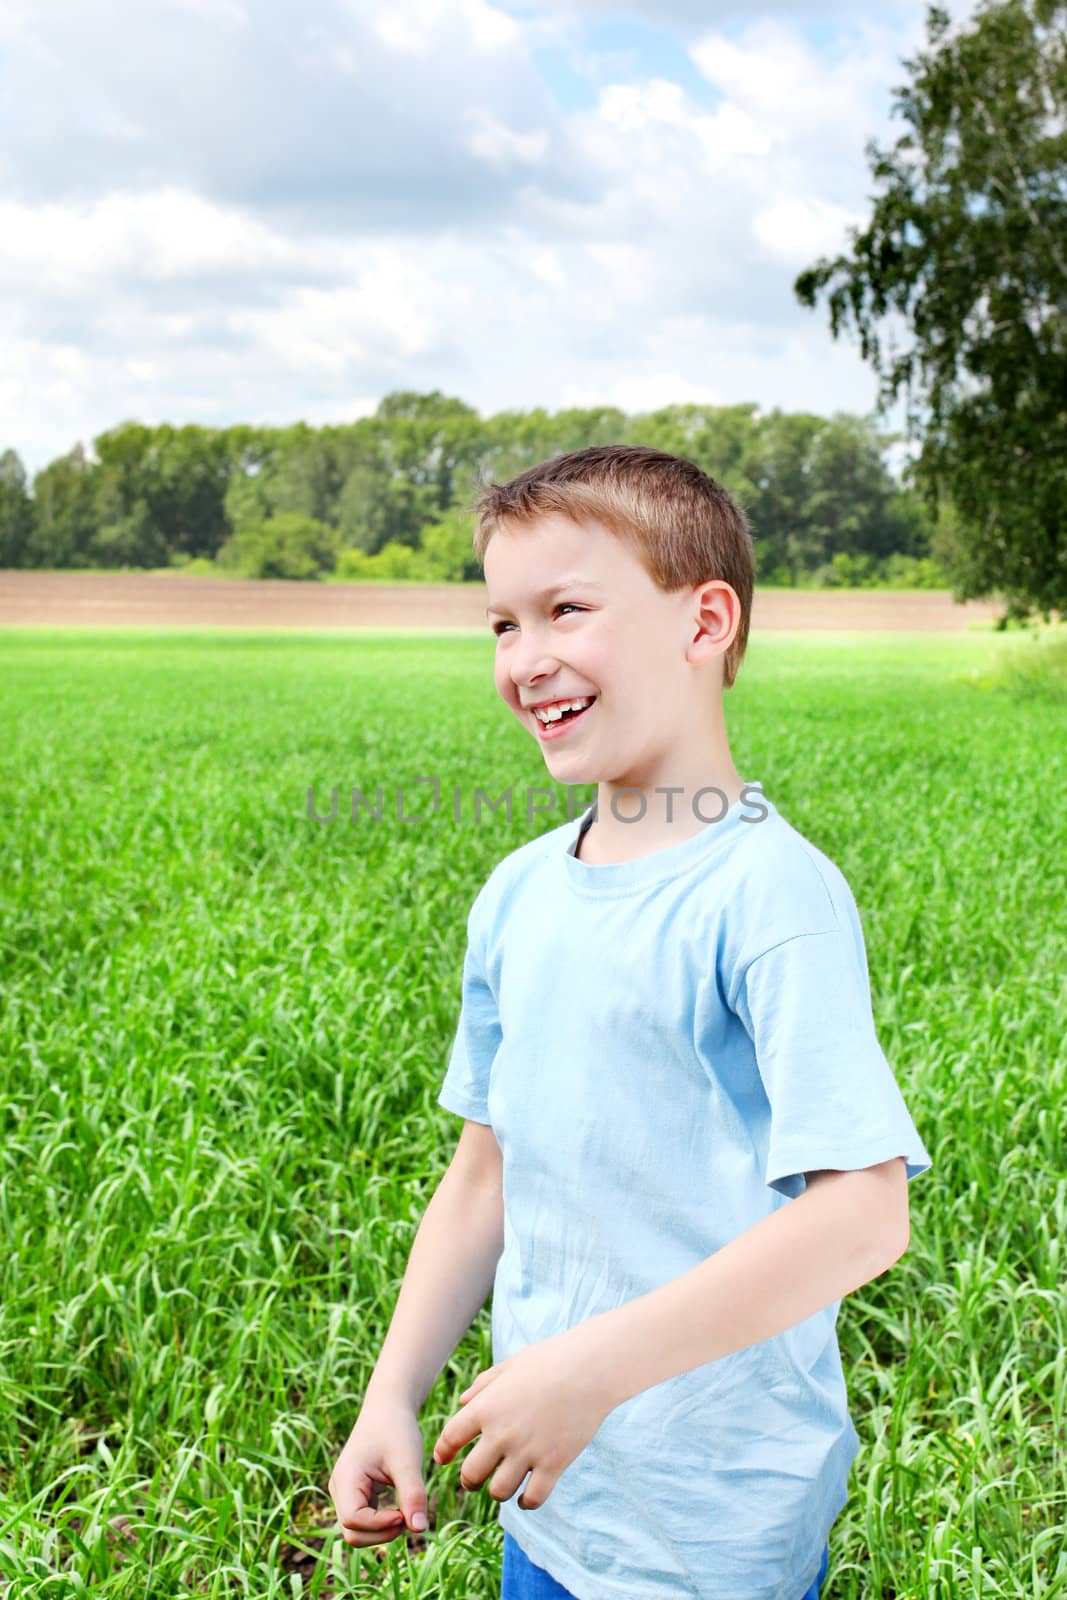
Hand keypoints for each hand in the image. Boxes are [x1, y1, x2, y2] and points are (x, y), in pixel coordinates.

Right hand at [329, 1395, 429, 1547]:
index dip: (380, 1525)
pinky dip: (382, 1524)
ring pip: (357, 1532)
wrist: (388, 1408)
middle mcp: (339, 1489)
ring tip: (407, 1512)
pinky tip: (401, 1509)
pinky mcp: (355, 1495)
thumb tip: (420, 1530)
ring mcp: (345, 1494)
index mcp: (345, 1478)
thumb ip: (413, 1495)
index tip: (406, 1514)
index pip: (353, 1520)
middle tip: (409, 1516)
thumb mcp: (408, 1460)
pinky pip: (364, 1523)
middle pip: (352, 1533)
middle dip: (382, 1534)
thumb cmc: (396, 1430)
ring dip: (383, 1532)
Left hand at [431, 1324, 615, 1512]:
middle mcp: (502, 1433)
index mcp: (487, 1407)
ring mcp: (528, 1451)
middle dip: (470, 1480)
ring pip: (499, 1492)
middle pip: (471, 1475)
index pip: (450, 1439)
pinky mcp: (554, 1464)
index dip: (443, 1452)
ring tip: (503, 1485)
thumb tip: (463, 1402)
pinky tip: (527, 1496)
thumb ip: (484, 1385)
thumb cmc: (550, 1360)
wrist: (590, 1368)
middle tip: (474, 1480)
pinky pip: (533, 1499)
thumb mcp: (510, 1365)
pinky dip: (527, 1502)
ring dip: (498, 1491)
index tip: (444, 1459)